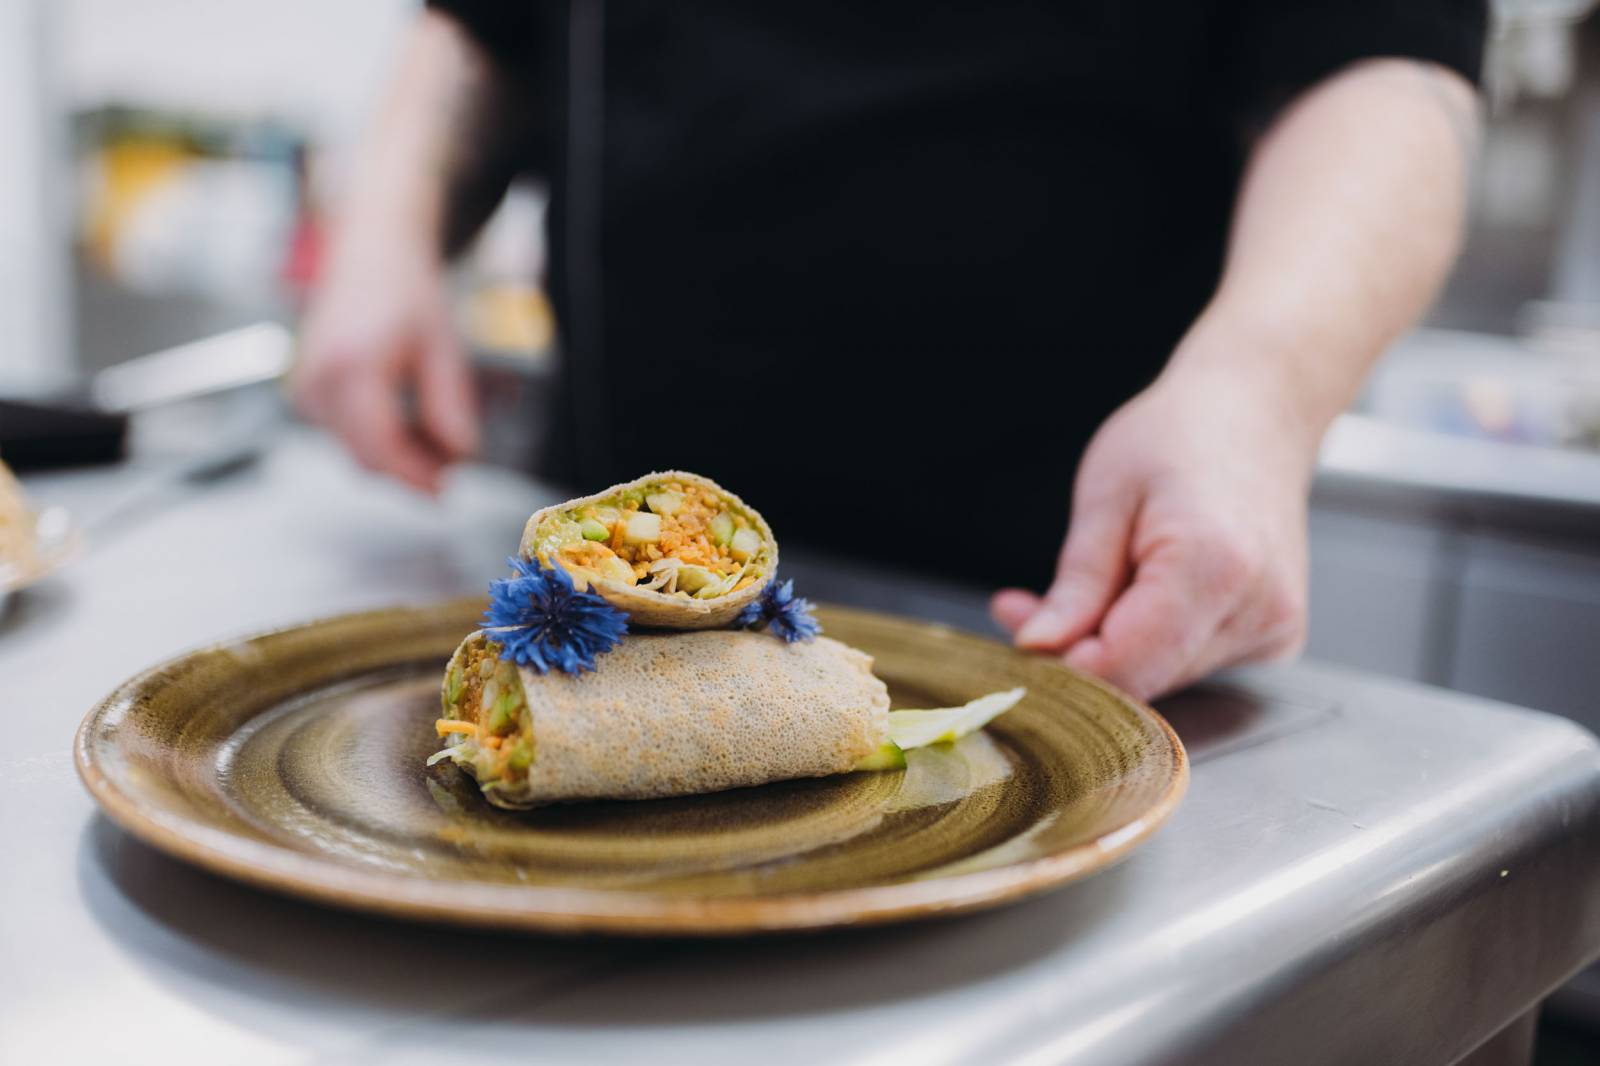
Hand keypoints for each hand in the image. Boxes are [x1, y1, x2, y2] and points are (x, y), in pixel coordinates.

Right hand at [292, 237, 476, 493]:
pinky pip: (345, 437)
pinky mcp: (305, 395)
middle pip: (365, 457)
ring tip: (436, 435)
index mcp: (352, 366)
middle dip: (411, 470)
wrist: (369, 257)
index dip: (414, 476)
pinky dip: (379, 441)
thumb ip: (450, 406)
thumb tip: (460, 457)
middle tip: (452, 466)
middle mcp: (318, 380)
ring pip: (355, 452)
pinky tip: (408, 423)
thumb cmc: (407, 294)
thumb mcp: (444, 348)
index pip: (379, 446)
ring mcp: (305, 389)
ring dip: (397, 457)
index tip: (445, 491)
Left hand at [991, 365, 1311, 700]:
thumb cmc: (1180, 435)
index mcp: (1215, 567)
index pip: (1124, 667)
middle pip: (1143, 680)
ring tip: (1087, 583)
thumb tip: (1037, 649)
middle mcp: (1258, 610)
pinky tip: (1139, 591)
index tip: (1019, 631)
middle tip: (1024, 606)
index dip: (1062, 665)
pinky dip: (1149, 640)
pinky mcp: (1277, 637)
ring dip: (1111, 647)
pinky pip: (1189, 661)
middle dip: (1077, 653)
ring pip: (1163, 678)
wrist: (1259, 410)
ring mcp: (1274, 630)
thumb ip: (1075, 586)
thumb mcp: (1105, 497)